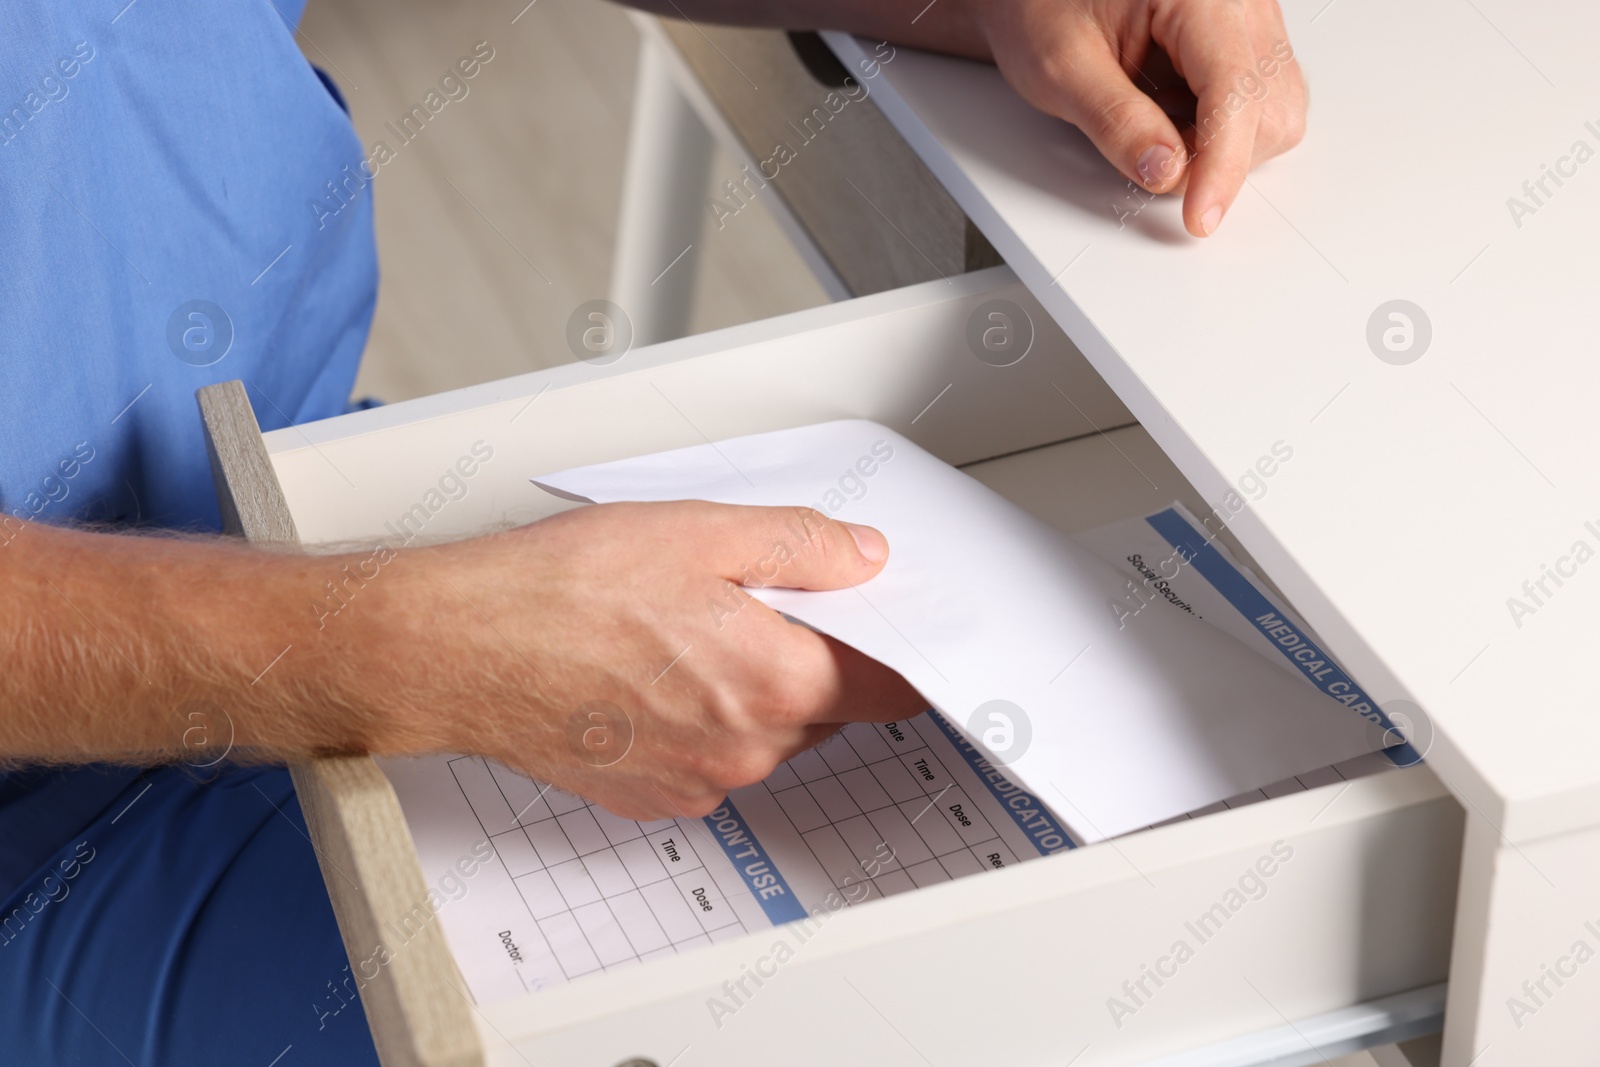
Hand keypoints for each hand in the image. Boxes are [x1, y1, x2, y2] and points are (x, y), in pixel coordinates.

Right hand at [364, 501, 924, 818]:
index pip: (890, 686)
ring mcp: (699, 783)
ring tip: (682, 630)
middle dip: (810, 655)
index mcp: (775, 683)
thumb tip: (862, 557)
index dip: (890, 644)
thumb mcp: (700, 532)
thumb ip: (801, 547)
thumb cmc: (561, 590)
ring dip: (752, 688)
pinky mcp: (654, 798)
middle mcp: (746, 751)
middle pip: (828, 707)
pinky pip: (712, 759)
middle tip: (751, 599)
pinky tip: (651, 672)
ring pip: (768, 734)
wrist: (460, 648)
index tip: (877, 619)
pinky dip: (702, 720)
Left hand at [963, 0, 1306, 236]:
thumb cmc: (1045, 9)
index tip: (1199, 216)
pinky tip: (1173, 120)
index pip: (1236, 88)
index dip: (1222, 164)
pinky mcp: (1246, 42)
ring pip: (1275, 112)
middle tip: (1147, 158)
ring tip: (1154, 130)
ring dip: (1221, 149)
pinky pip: (1262, 104)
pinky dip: (1221, 133)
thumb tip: (1165, 171)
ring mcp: (1251, 19)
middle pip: (1270, 108)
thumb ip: (1114, 121)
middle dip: (1216, 158)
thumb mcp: (1061, 68)